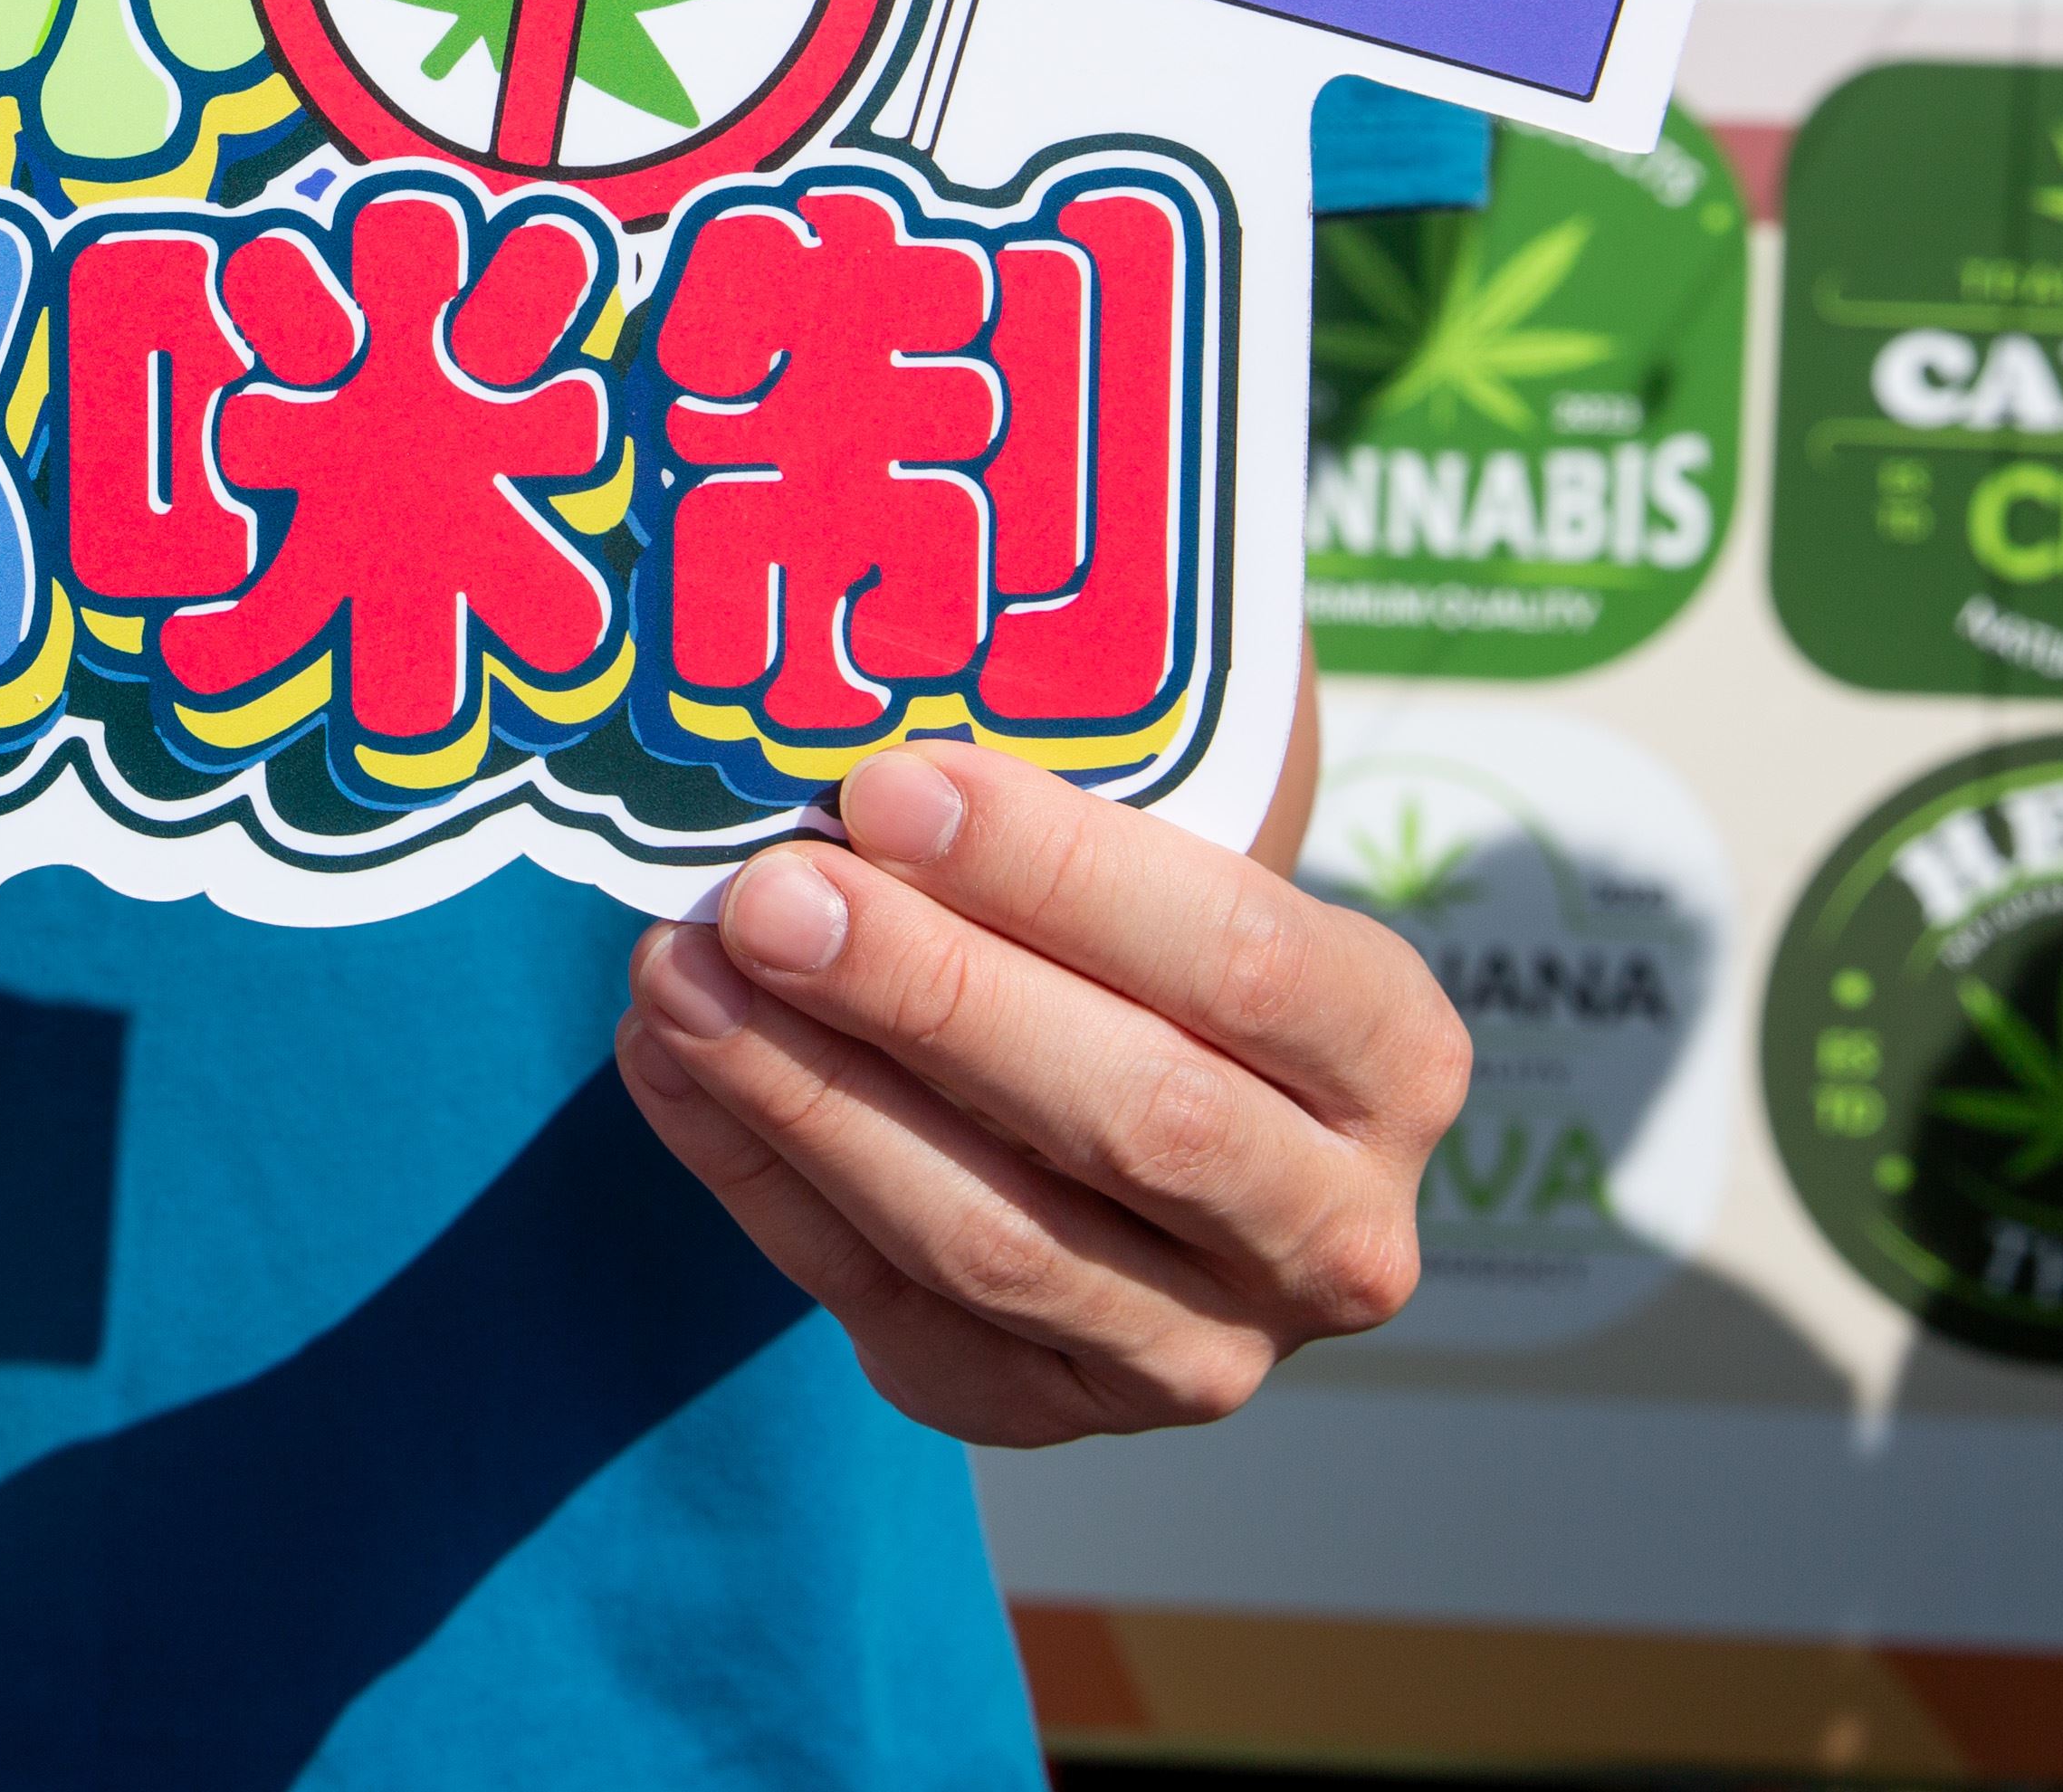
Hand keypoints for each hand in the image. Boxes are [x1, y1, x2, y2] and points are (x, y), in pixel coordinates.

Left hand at [613, 739, 1466, 1446]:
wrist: (1135, 1085)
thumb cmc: (1138, 915)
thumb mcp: (1177, 818)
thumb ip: (1092, 753)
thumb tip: (894, 650)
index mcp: (1394, 1054)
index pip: (1244, 959)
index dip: (1062, 875)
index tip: (889, 786)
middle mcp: (1330, 1232)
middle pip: (1126, 1114)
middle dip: (925, 992)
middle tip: (767, 891)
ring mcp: (1194, 1349)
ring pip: (991, 1238)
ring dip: (811, 1096)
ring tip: (678, 969)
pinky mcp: (1041, 1410)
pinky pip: (888, 1309)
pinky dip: (760, 1180)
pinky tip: (668, 1059)